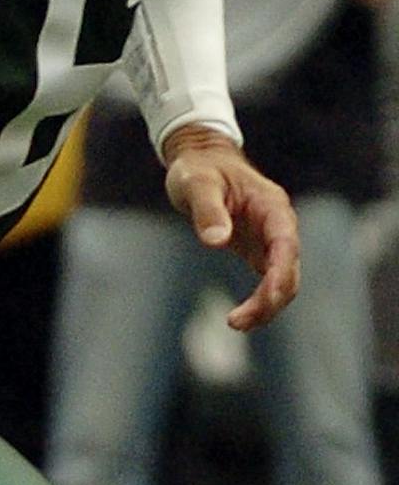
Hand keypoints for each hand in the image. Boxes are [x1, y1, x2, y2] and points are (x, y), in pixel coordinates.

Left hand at [162, 124, 300, 329]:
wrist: (200, 161)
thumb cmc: (199, 169)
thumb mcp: (197, 183)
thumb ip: (207, 210)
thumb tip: (216, 242)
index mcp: (272, 207)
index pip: (286, 245)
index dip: (281, 274)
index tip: (267, 298)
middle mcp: (279, 226)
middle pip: (288, 271)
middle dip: (270, 299)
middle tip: (238, 321)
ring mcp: (271, 239)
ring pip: (282, 281)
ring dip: (266, 305)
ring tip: (236, 323)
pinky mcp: (258, 249)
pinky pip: (267, 280)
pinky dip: (259, 300)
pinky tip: (240, 317)